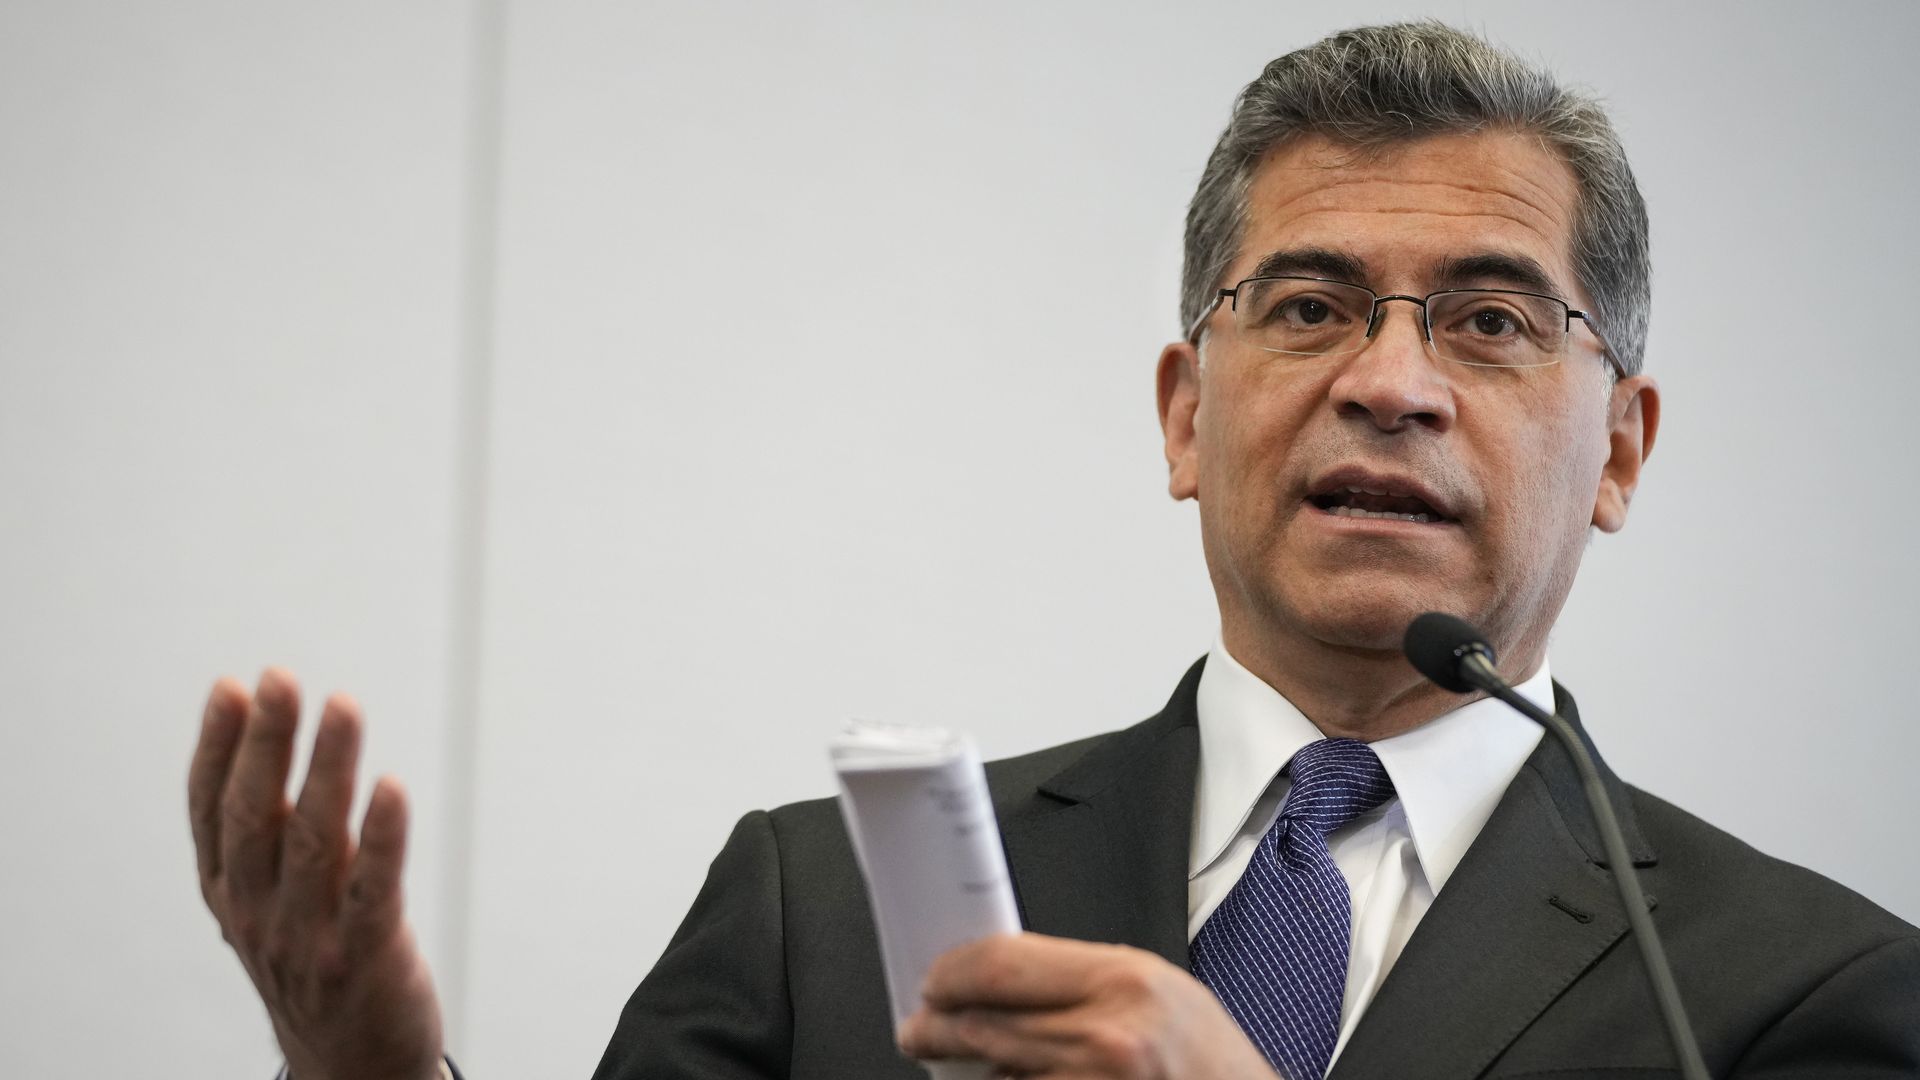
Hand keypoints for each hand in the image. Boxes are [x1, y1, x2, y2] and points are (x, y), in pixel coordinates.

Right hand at [188, 668, 444, 1079]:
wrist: (350, 1062)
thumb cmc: (315, 957)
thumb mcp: (271, 897)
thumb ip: (268, 830)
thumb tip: (264, 731)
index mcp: (228, 893)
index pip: (211, 810)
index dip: (217, 747)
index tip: (232, 686)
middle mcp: (257, 913)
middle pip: (256, 815)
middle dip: (267, 742)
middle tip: (280, 679)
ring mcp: (307, 937)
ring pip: (314, 840)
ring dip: (327, 767)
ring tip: (342, 706)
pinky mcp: (364, 956)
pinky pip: (372, 889)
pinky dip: (382, 836)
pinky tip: (391, 786)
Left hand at [897, 933, 1277, 1078]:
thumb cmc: (1212, 1062)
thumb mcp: (1159, 989)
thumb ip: (1082, 977)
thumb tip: (1003, 975)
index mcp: (1124, 983)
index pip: (1000, 965)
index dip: (952, 971)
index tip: (937, 978)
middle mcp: (1106, 1040)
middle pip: (981, 1024)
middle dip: (936, 1024)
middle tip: (920, 1025)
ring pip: (991, 1075)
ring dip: (963, 1069)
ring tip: (956, 1059)